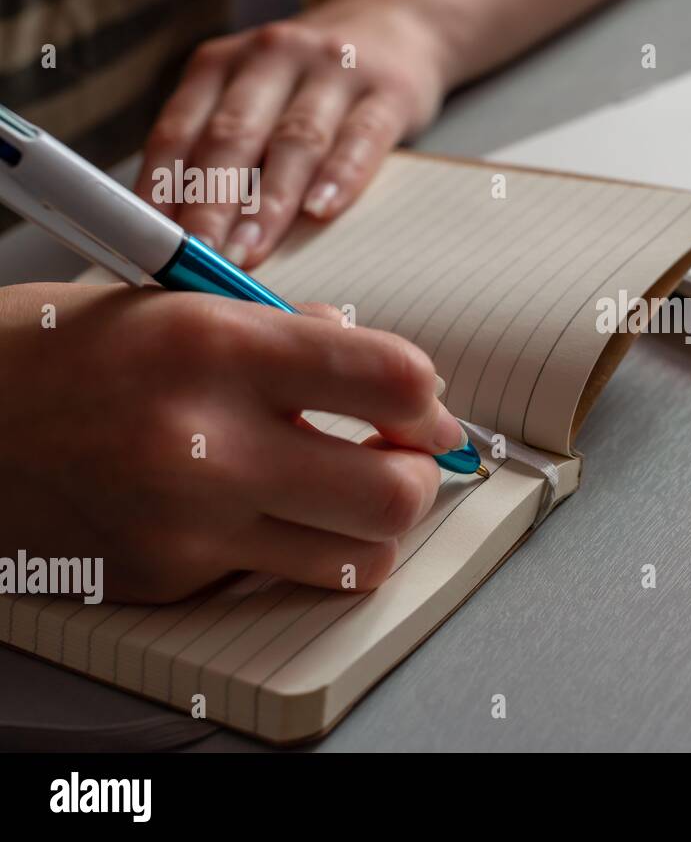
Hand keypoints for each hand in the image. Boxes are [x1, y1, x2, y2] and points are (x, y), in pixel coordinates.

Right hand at [0, 283, 464, 602]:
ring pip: (360, 559)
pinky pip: (276, 575)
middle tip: (400, 459)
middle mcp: (207, 446)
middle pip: (395, 493)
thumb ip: (293, 335)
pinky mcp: (167, 580)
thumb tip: (388, 371)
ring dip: (371, 527)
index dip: (427, 398)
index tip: (421, 406)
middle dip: (418, 476)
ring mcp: (187, 527)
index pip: (393, 380)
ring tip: (344, 494)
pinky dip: (285, 546)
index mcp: (219, 349)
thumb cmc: (67, 349)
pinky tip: (248, 510)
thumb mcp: (180, 306)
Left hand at [134, 3, 448, 267]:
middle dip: (210, 204)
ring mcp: (332, 70)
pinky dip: (339, 177)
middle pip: (232, 137)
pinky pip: (361, 138)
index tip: (154, 247)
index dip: (161, 189)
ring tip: (251, 253)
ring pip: (294, 141)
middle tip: (199, 257)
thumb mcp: (254, 98)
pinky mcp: (389, 90)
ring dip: (268, 203)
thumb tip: (185, 240)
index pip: (178, 130)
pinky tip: (321, 212)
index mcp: (221, 64)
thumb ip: (221, 152)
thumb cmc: (311, 87)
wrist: (395, 24)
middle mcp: (271, 57)